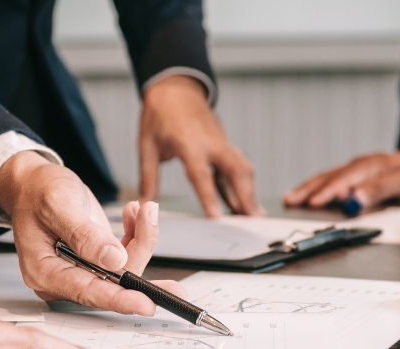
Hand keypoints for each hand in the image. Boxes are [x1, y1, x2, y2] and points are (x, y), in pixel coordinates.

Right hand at [0, 152, 185, 315]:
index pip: (86, 291)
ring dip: (142, 240)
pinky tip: (135, 214)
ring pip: (124, 268)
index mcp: (45, 271)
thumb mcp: (58, 205)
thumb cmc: (37, 192)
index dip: (119, 298)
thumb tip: (113, 260)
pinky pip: (125, 255)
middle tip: (176, 287)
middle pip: (111, 284)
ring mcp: (81, 268)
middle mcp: (64, 276)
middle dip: (142, 271)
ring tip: (145, 210)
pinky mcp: (96, 259)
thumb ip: (84, 234)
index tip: (145, 302)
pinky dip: (137, 234)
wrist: (35, 182)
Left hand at [138, 75, 260, 217]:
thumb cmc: (159, 115)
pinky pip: (239, 165)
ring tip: (255, 215)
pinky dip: (245, 183)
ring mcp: (221, 142)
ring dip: (250, 191)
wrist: (175, 87)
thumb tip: (143, 204)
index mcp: (188, 141)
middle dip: (246, 195)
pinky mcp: (225, 144)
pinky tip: (245, 201)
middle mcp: (211, 142)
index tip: (217, 217)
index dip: (209, 196)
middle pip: (236, 170)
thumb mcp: (147, 145)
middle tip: (252, 220)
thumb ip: (147, 177)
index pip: (201, 173)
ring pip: (243, 167)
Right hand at [284, 150, 399, 209]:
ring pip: (328, 177)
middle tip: (290, 200)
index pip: (344, 180)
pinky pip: (332, 178)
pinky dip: (317, 185)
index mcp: (371, 166)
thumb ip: (380, 190)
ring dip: (308, 187)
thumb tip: (354, 199)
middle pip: (330, 177)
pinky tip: (308, 190)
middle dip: (309, 190)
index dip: (328, 192)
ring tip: (291, 197)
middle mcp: (360, 165)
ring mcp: (356, 168)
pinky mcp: (355, 174)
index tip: (312, 203)